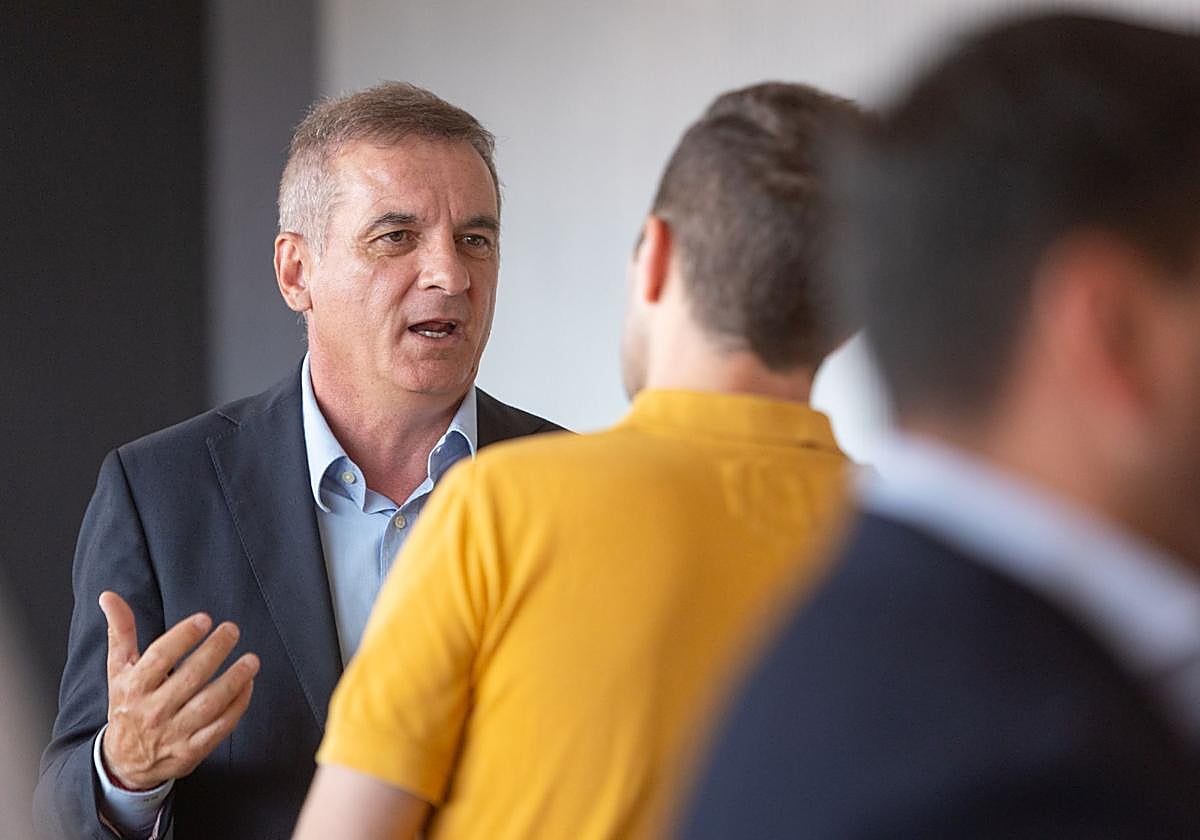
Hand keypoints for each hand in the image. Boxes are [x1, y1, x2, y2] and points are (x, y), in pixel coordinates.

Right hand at [98, 591, 259, 790]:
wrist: (124, 762)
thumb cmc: (127, 705)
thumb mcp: (119, 669)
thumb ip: (120, 631)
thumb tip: (109, 596)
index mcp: (134, 687)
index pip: (159, 657)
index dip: (183, 636)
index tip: (204, 619)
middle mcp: (152, 711)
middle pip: (189, 678)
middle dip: (214, 651)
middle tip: (232, 630)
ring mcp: (173, 733)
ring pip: (208, 704)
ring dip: (233, 680)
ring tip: (251, 659)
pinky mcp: (191, 750)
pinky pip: (220, 727)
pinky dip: (237, 706)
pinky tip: (248, 685)